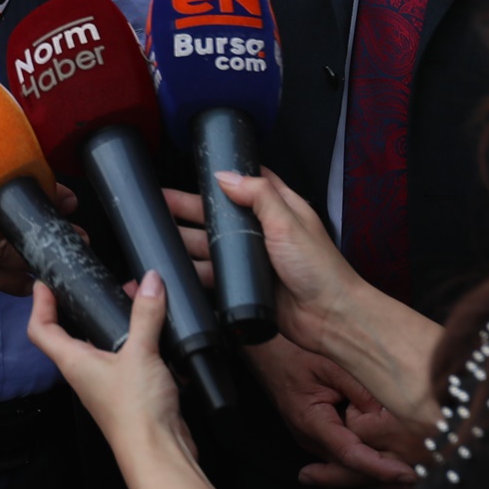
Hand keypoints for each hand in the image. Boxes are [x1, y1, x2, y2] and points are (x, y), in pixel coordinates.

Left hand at [25, 273, 198, 467]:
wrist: (159, 453)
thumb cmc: (136, 415)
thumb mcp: (141, 353)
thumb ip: (145, 315)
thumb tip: (150, 283)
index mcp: (74, 361)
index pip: (41, 329)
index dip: (39, 303)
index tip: (44, 282)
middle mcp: (85, 372)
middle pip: (71, 334)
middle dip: (81, 306)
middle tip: (91, 284)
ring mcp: (106, 382)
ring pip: (102, 345)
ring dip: (114, 322)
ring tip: (132, 300)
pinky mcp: (129, 390)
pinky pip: (128, 358)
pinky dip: (139, 341)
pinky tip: (157, 332)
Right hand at [167, 167, 361, 356]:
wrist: (330, 318)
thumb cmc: (321, 269)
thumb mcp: (289, 221)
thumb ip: (259, 195)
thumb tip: (226, 176)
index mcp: (279, 208)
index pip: (248, 183)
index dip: (223, 175)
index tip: (196, 170)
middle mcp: (264, 232)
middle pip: (219, 215)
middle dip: (190, 207)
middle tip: (160, 202)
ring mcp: (253, 260)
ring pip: (212, 245)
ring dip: (186, 239)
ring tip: (158, 235)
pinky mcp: (246, 285)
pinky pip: (214, 275)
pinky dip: (194, 271)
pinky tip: (175, 268)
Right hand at [245, 334, 415, 488]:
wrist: (265, 350)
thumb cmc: (294, 352)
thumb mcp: (330, 364)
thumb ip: (358, 389)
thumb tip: (386, 414)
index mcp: (312, 422)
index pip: (351, 455)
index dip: (381, 468)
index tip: (408, 473)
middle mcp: (310, 439)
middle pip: (353, 469)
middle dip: (387, 479)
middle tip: (424, 482)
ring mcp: (313, 440)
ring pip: (349, 466)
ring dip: (380, 472)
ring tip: (415, 479)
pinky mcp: (318, 436)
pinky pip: (345, 455)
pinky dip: (369, 461)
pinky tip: (394, 465)